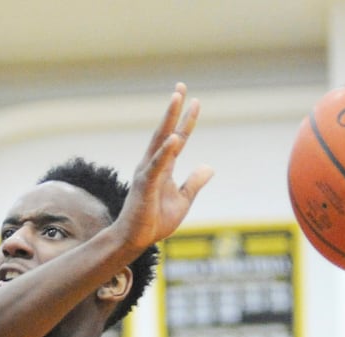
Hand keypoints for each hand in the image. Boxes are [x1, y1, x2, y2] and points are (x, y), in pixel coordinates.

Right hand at [115, 84, 213, 248]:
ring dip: (169, 119)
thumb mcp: (183, 200)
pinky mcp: (145, 185)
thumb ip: (194, 182)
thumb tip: (209, 166)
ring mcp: (148, 173)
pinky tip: (176, 137)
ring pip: (160, 141)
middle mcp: (153, 165)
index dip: (187, 120)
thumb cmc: (154, 221)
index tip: (196, 101)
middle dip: (174, 109)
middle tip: (181, 87)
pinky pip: (158, 165)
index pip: (179, 139)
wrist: (136, 240)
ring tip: (177, 99)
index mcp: (164, 168)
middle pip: (166, 131)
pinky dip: (167, 151)